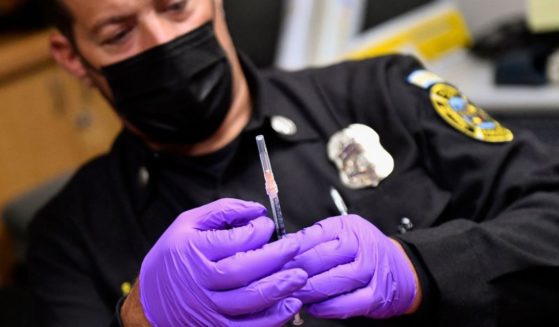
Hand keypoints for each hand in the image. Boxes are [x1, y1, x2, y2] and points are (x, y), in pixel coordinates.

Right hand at [139, 198, 306, 325]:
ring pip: (247, 301)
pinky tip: (288, 306)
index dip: (258, 231)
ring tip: (299, 277)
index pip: (233, 241)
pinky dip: (271, 319)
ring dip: (278, 289)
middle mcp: (198, 281)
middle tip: (295, 248)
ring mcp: (206, 308)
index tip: (268, 225)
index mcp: (192, 251)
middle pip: (242, 271)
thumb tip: (257, 210)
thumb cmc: (173, 257)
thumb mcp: (188, 223)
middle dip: (275, 259)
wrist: (149, 300)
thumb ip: (223, 210)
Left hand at [285, 215, 419, 318]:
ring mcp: (370, 270)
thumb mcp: (343, 234)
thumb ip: (315, 239)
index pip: (312, 236)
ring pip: (331, 281)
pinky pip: (347, 303)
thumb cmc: (366, 251)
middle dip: (294, 271)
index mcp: (348, 227)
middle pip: (319, 258)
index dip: (289, 250)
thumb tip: (282, 247)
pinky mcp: (376, 295)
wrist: (404, 269)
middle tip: (276, 280)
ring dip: (308, 291)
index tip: (272, 260)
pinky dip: (327, 308)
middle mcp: (361, 245)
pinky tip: (314, 308)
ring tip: (292, 295)